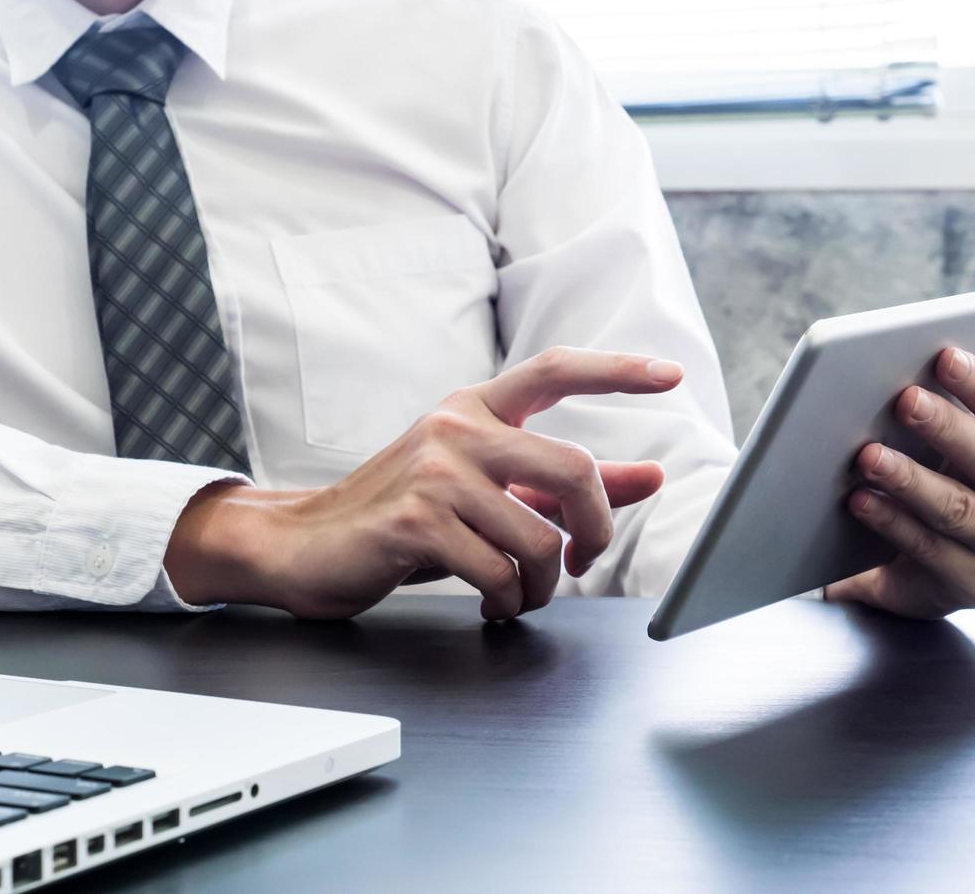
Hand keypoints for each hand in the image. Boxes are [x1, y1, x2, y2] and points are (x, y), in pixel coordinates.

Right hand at [165, 347, 681, 619]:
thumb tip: (648, 478)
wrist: (306, 545)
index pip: (555, 370)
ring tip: (521, 596)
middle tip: (585, 562)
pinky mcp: (415, 521)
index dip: (617, 371)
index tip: (669, 375)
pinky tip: (493, 604)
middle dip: (597, 529)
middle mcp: (457, 428)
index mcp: (475, 409)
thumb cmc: (402, 516)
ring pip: (538, 539)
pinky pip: (499, 572)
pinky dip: (509, 602)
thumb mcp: (484, 490)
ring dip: (543, 586)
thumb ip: (562, 485)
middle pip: (571, 468)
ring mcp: (434, 472)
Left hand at [826, 238, 974, 617]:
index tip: (936, 354)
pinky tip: (858, 500)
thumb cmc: (954, 459)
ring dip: (910, 479)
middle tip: (896, 399)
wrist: (928, 551)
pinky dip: (892, 524)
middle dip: (943, 428)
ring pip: (960, 510)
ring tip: (864, 454)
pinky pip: (931, 553)